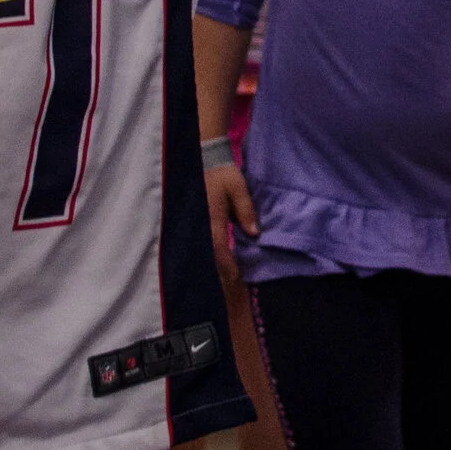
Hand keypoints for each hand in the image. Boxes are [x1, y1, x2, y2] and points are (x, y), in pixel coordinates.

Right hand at [205, 163, 259, 279]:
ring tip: (222, 281)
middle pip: (210, 258)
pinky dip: (209, 255)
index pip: (221, 252)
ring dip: (213, 266)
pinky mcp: (195, 223)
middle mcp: (202, 227)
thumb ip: (246, 210)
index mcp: (213, 221)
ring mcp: (196, 225)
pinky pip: (203, 244)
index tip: (237, 282)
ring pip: (205, 253)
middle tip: (228, 290)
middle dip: (219, 273)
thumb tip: (255, 234)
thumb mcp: (237, 188)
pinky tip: (215, 262)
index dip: (229, 269)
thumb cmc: (222, 174)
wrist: (203, 159)